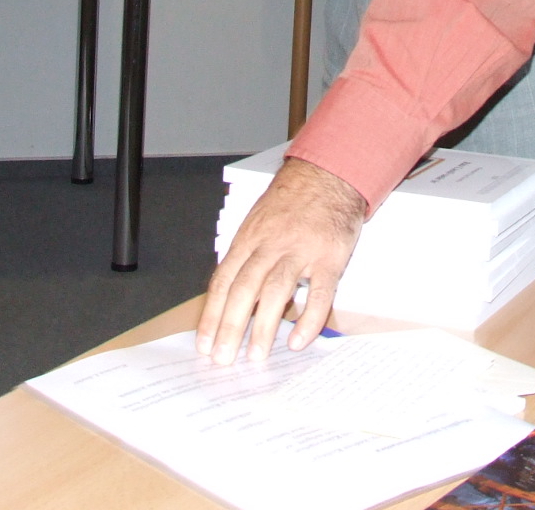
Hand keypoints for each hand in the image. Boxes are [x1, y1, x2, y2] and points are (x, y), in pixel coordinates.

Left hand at [196, 157, 364, 363]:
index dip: (212, 314)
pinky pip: (320, 293)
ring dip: (263, 326)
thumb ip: (247, 257)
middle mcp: (271, 244)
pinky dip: (309, 319)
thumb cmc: (291, 203)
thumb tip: (231, 299)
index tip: (204, 343)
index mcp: (250, 238)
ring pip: (277, 290)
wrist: (329, 175)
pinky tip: (297, 340)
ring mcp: (301, 250)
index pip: (224, 280)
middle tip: (223, 358)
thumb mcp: (258, 222)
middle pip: (245, 287)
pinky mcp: (330, 257)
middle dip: (231, 326)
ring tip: (256, 355)